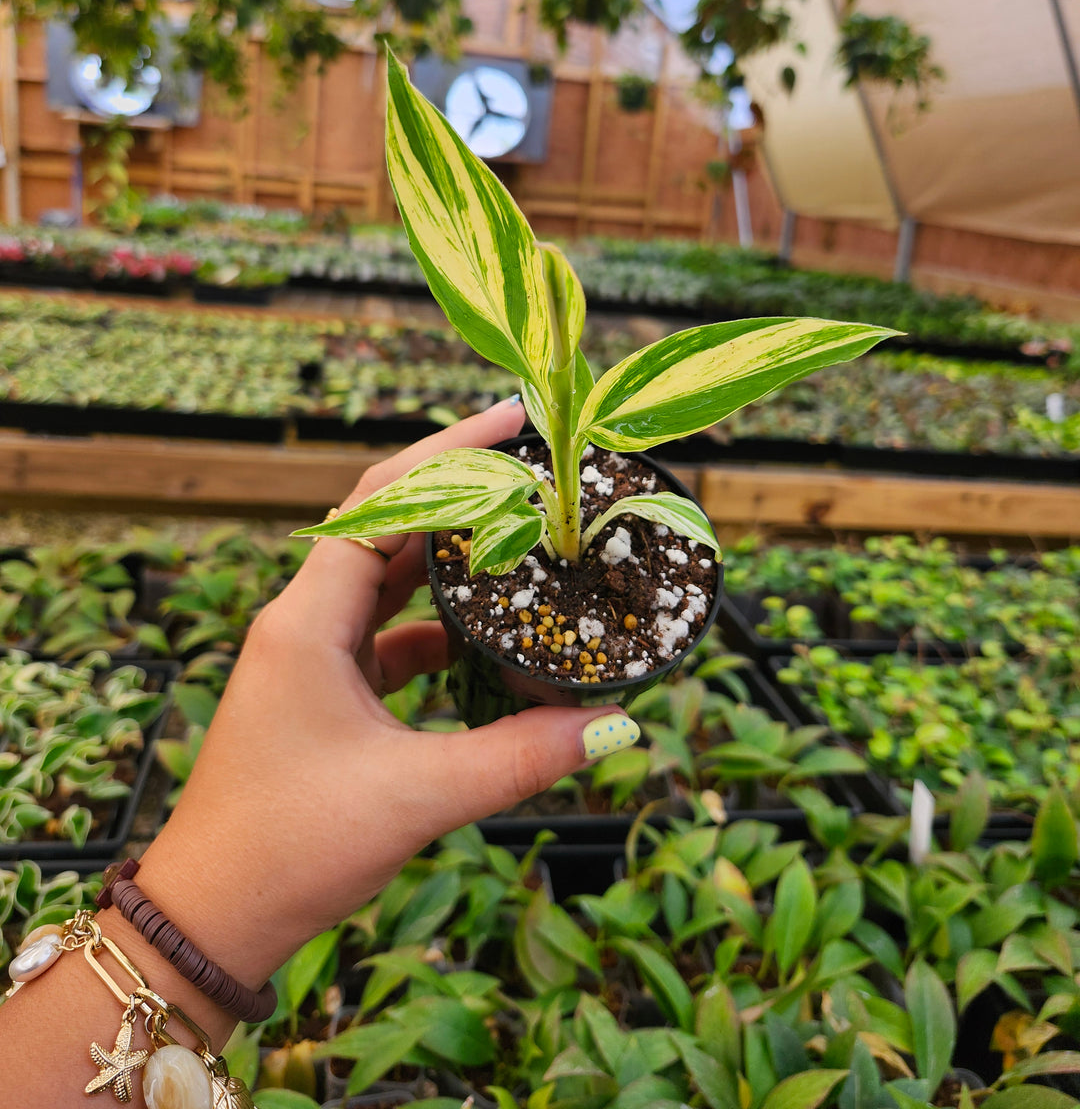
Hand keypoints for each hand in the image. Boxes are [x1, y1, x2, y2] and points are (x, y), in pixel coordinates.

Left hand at [136, 397, 608, 995]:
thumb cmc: (288, 848)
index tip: (513, 421)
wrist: (210, 919)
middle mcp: (305, 621)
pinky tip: (493, 645)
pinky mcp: (326, 693)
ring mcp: (313, 656)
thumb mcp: (415, 796)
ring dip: (454, 564)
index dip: (450, 451)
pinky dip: (443, 632)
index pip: (383, 499)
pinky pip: (392, 637)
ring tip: (526, 544)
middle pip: (389, 526)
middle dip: (462, 496)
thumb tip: (612, 725)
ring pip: (391, 582)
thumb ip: (518, 757)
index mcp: (308, 618)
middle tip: (535, 475)